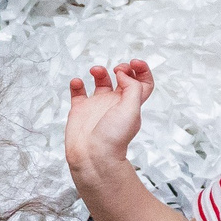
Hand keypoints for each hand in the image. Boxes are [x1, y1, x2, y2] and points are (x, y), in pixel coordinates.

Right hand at [65, 61, 153, 179]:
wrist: (93, 157)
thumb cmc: (113, 139)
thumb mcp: (131, 110)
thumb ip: (131, 87)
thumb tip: (123, 74)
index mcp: (131, 104)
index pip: (143, 83)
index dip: (142, 70)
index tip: (133, 63)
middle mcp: (115, 104)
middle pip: (123, 79)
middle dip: (121, 68)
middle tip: (117, 68)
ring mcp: (97, 106)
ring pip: (101, 82)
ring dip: (99, 71)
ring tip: (96, 70)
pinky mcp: (80, 110)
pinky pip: (78, 92)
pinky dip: (76, 83)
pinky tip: (78, 82)